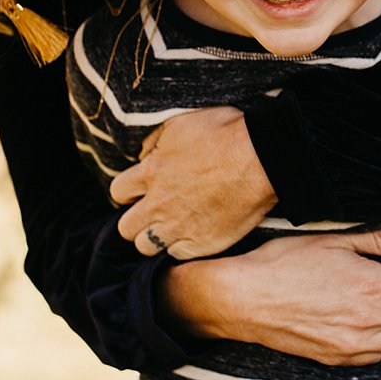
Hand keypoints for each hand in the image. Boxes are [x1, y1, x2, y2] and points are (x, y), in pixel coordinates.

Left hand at [111, 107, 275, 258]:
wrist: (262, 158)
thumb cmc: (225, 135)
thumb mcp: (181, 124)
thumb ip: (154, 142)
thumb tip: (143, 156)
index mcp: (150, 173)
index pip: (118, 192)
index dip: (128, 192)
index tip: (141, 191)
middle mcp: (158, 205)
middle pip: (125, 228)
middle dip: (135, 220)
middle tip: (153, 213)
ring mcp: (178, 228)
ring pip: (145, 247)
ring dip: (153, 238)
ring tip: (170, 229)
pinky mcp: (201, 244)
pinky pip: (176, 256)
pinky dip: (181, 248)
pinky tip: (192, 235)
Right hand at [163, 226, 380, 364]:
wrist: (244, 298)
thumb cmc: (284, 262)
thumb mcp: (332, 240)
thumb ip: (378, 239)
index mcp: (371, 284)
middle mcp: (368, 318)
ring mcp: (352, 343)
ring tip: (375, 305)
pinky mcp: (336, 358)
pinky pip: (374, 357)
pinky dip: (374, 342)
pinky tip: (356, 323)